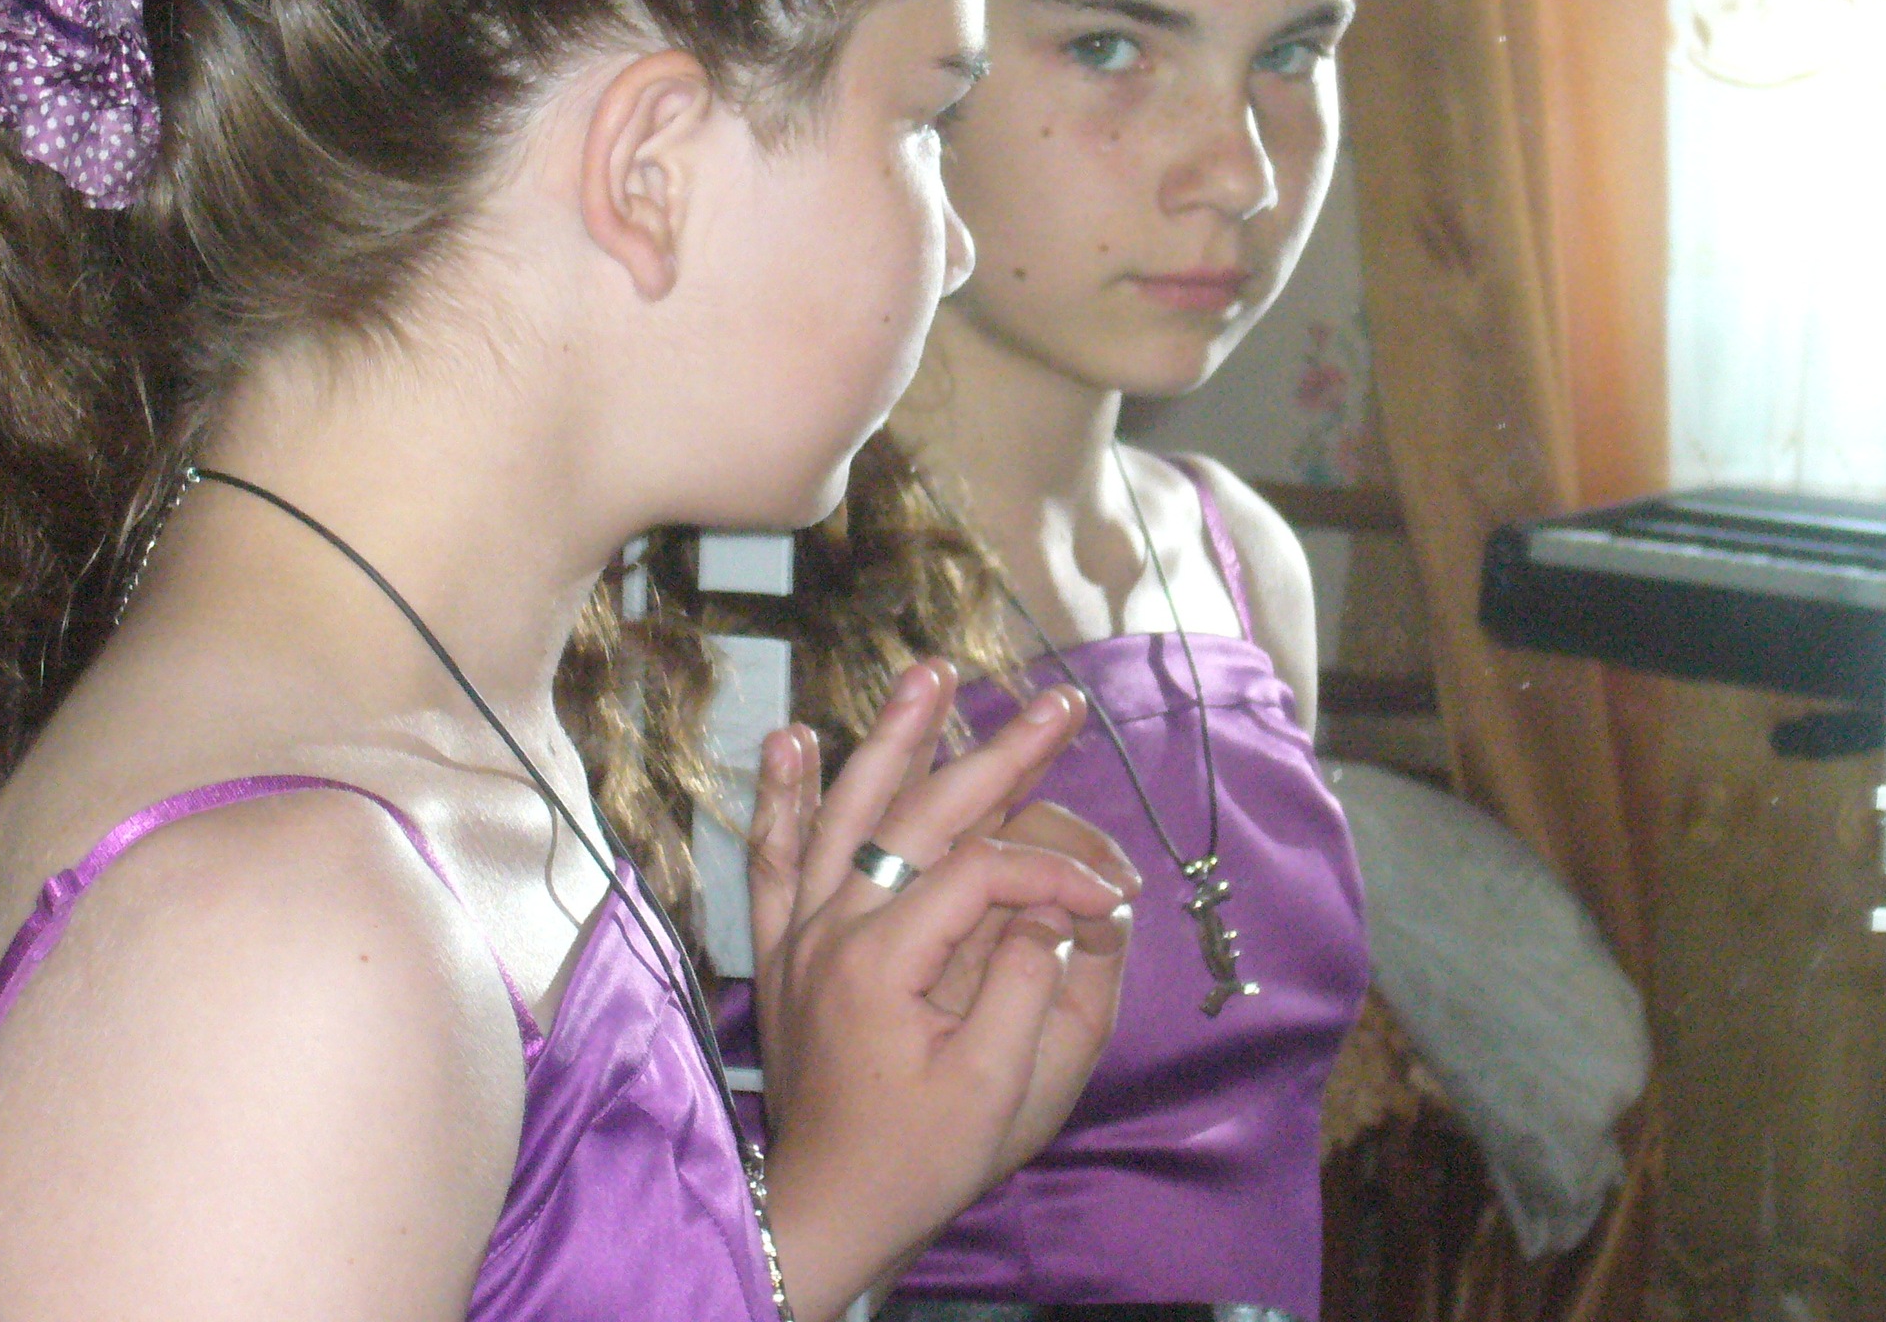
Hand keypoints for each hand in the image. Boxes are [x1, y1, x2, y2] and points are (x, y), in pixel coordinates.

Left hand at [747, 660, 1136, 1319]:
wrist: (827, 1212)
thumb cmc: (922, 1159)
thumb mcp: (998, 1088)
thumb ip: (1027, 984)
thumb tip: (1058, 911)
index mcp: (883, 961)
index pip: (982, 875)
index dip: (1053, 875)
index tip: (1109, 899)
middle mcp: (832, 928)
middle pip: (920, 815)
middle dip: (1000, 756)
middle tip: (1060, 705)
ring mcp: (800, 934)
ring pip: (844, 811)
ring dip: (892, 738)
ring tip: (930, 673)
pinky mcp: (782, 951)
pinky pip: (775, 858)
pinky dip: (784, 797)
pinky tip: (794, 740)